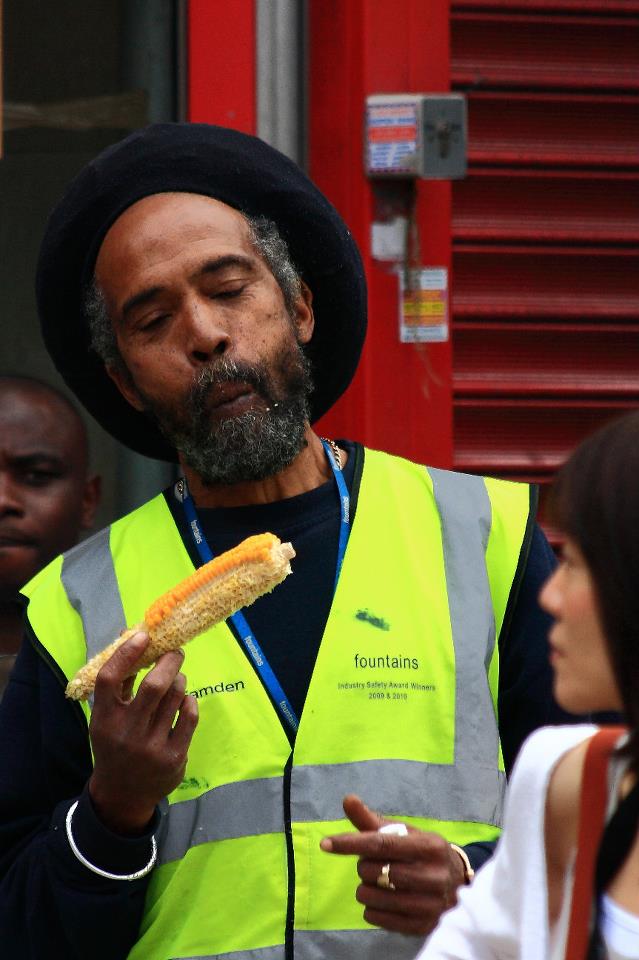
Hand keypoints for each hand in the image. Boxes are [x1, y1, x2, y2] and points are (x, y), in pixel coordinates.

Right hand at [88, 630, 197, 834]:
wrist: (122, 795)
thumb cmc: (115, 745)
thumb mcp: (105, 718)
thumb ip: (118, 683)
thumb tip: (129, 636)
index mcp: (104, 719)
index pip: (110, 679)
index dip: (126, 653)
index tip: (142, 635)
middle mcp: (126, 733)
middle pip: (154, 686)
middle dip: (169, 661)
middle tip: (175, 651)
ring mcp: (152, 747)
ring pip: (175, 697)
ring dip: (179, 679)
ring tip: (177, 677)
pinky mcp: (173, 757)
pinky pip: (189, 716)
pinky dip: (189, 701)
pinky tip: (184, 699)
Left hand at [320, 794, 465, 936]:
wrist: (459, 886)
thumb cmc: (423, 853)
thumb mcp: (406, 833)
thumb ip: (373, 821)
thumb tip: (347, 799)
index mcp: (429, 846)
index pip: (381, 844)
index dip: (350, 843)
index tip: (326, 843)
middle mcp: (433, 876)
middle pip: (373, 870)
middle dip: (365, 865)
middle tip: (377, 863)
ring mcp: (429, 904)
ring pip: (372, 896)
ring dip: (365, 887)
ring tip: (379, 882)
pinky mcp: (422, 926)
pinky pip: (376, 918)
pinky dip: (371, 908)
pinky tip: (383, 899)